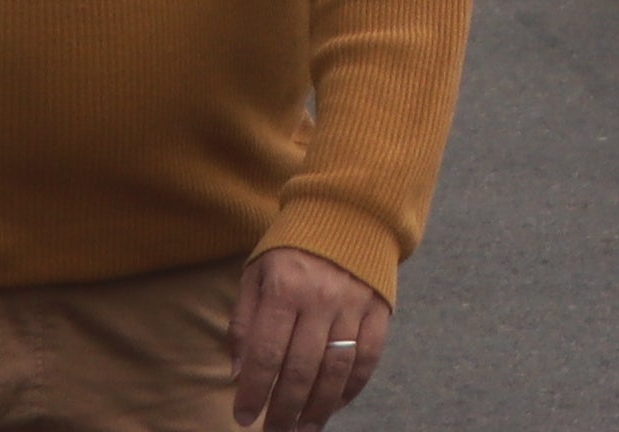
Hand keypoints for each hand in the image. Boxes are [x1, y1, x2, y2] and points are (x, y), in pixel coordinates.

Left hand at [229, 245, 393, 430]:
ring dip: (318, 408)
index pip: (265, 353)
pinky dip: (353, 387)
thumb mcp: (256, 273)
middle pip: (301, 369)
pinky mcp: (380, 309)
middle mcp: (321, 299)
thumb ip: (244, 321)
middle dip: (284, 410)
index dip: (253, 391)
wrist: (350, 210)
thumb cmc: (294, 245)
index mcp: (285, 288)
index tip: (243, 418)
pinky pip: (368, 358)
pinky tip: (336, 404)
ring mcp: (354, 305)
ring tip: (303, 429)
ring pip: (336, 370)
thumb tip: (239, 372)